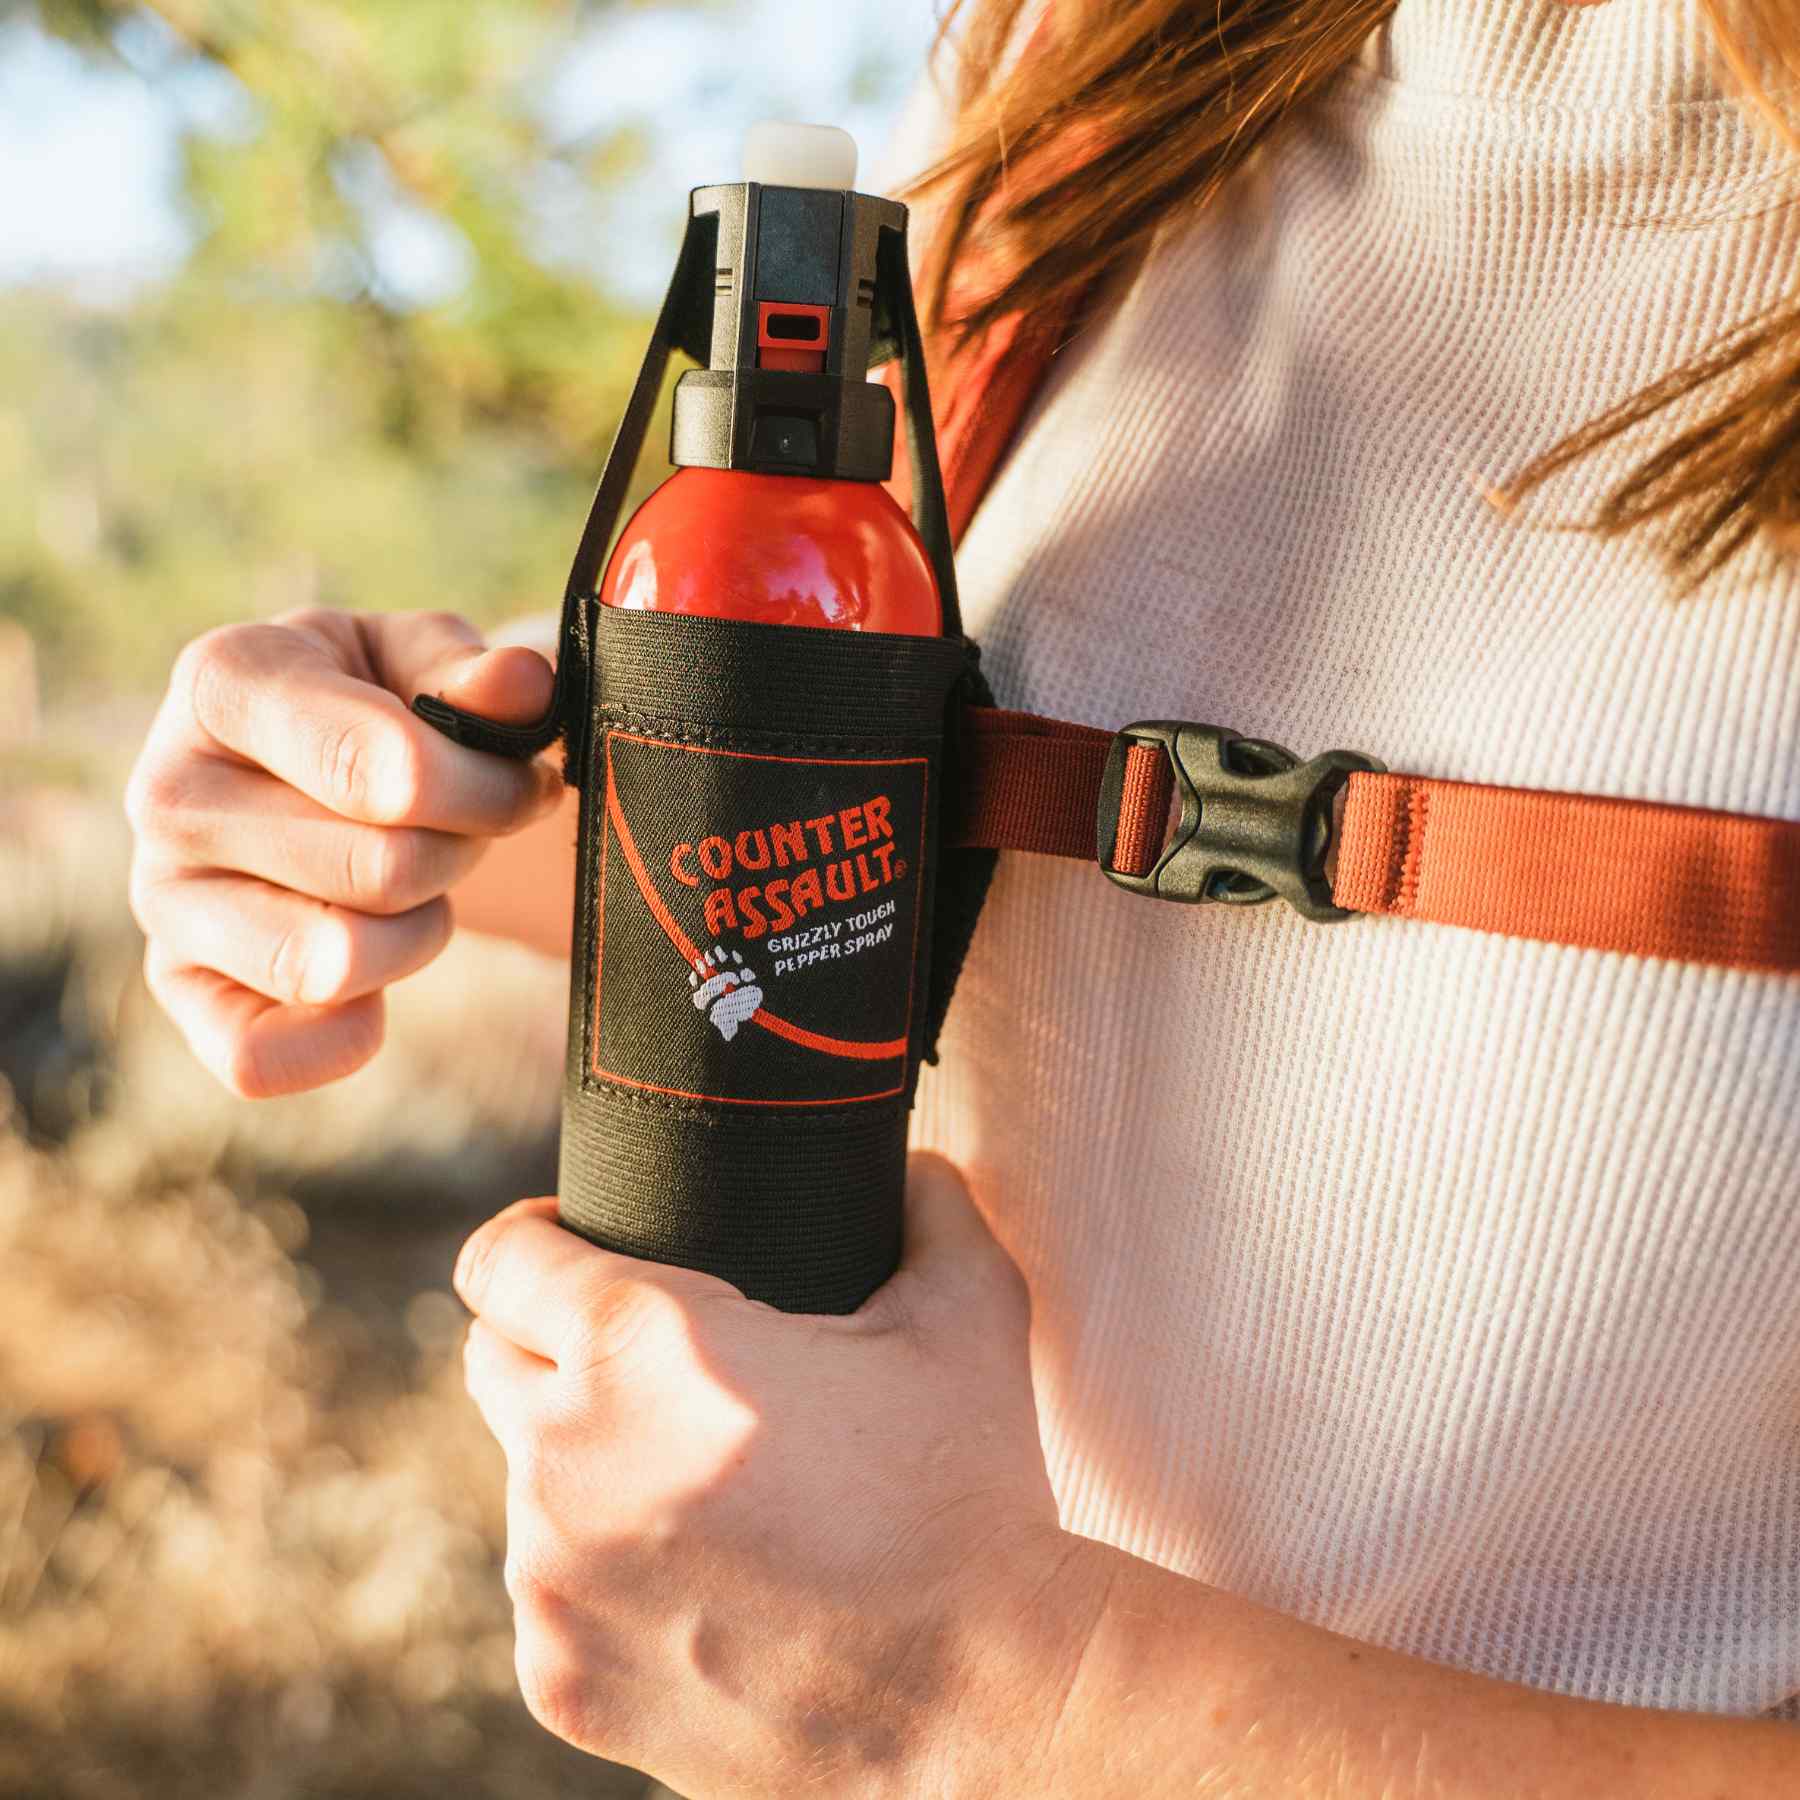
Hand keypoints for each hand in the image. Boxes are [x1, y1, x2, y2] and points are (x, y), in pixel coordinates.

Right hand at [125, 608, 558, 1096]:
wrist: (320, 761)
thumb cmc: (385, 701)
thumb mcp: (431, 660)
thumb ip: (479, 674)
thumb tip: (518, 685)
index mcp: (226, 682)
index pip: (379, 769)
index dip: (487, 791)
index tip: (526, 781)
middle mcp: (168, 792)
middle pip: (380, 871)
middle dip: (461, 854)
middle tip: (469, 830)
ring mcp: (162, 896)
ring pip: (333, 964)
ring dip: (416, 934)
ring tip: (418, 887)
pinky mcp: (177, 985)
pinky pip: (261, 1057)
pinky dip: (347, 1032)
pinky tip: (376, 979)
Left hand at [455, 1154, 1093, 1798]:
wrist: (975, 1701)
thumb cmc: (963, 1492)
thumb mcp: (967, 1312)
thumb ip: (930, 1204)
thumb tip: (916, 1168)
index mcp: (637, 1346)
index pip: (498, 1261)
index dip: (528, 1239)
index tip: (566, 1246)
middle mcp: (563, 1457)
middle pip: (491, 1363)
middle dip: (549, 1345)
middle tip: (648, 1365)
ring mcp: (550, 1582)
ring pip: (529, 1485)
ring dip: (586, 1467)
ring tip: (699, 1486)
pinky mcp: (561, 1682)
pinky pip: (553, 1597)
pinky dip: (605, 1578)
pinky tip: (701, 1582)